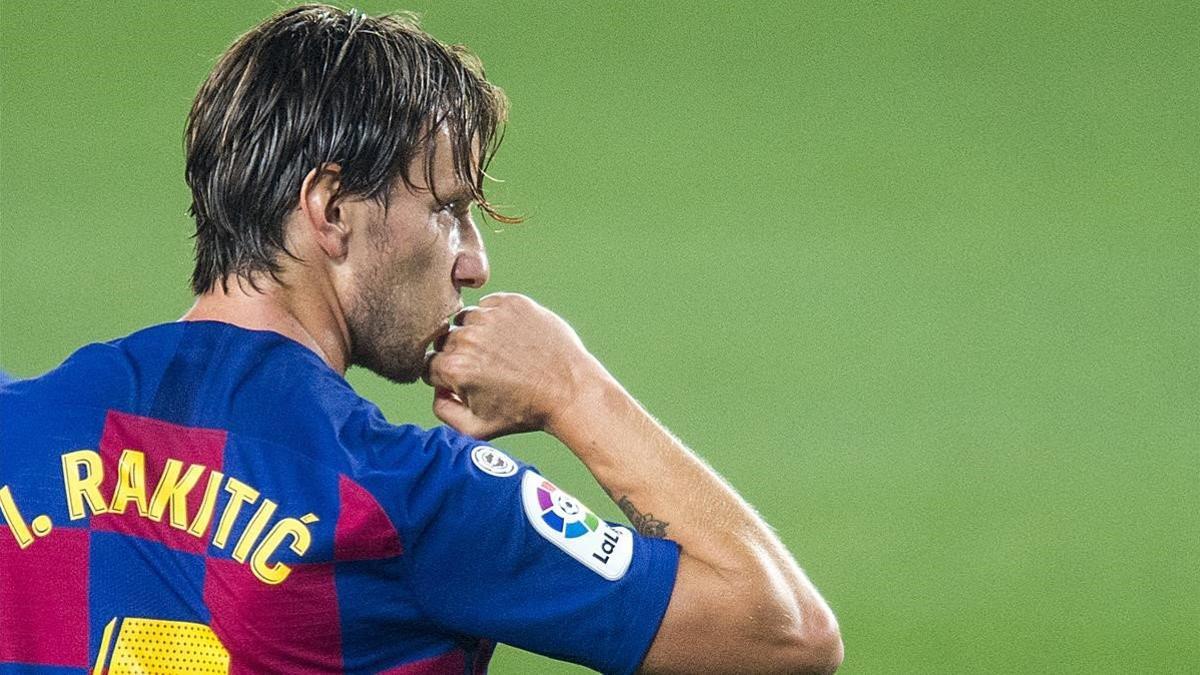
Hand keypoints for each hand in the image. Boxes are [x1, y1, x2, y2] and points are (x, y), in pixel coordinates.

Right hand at [423, 293, 603, 439]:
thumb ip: (443, 412)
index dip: (447, 378)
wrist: (570, 390)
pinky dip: (495, 318)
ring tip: (502, 353)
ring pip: (466, 320)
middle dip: (460, 355)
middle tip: (488, 369)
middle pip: (445, 342)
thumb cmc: (524, 412)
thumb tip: (436, 389)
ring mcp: (491, 316)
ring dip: (476, 334)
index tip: (469, 383)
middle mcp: (468, 337)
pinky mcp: (512, 303)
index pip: (430, 365)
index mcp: (455, 367)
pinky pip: (489, 305)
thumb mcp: (476, 428)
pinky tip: (513, 338)